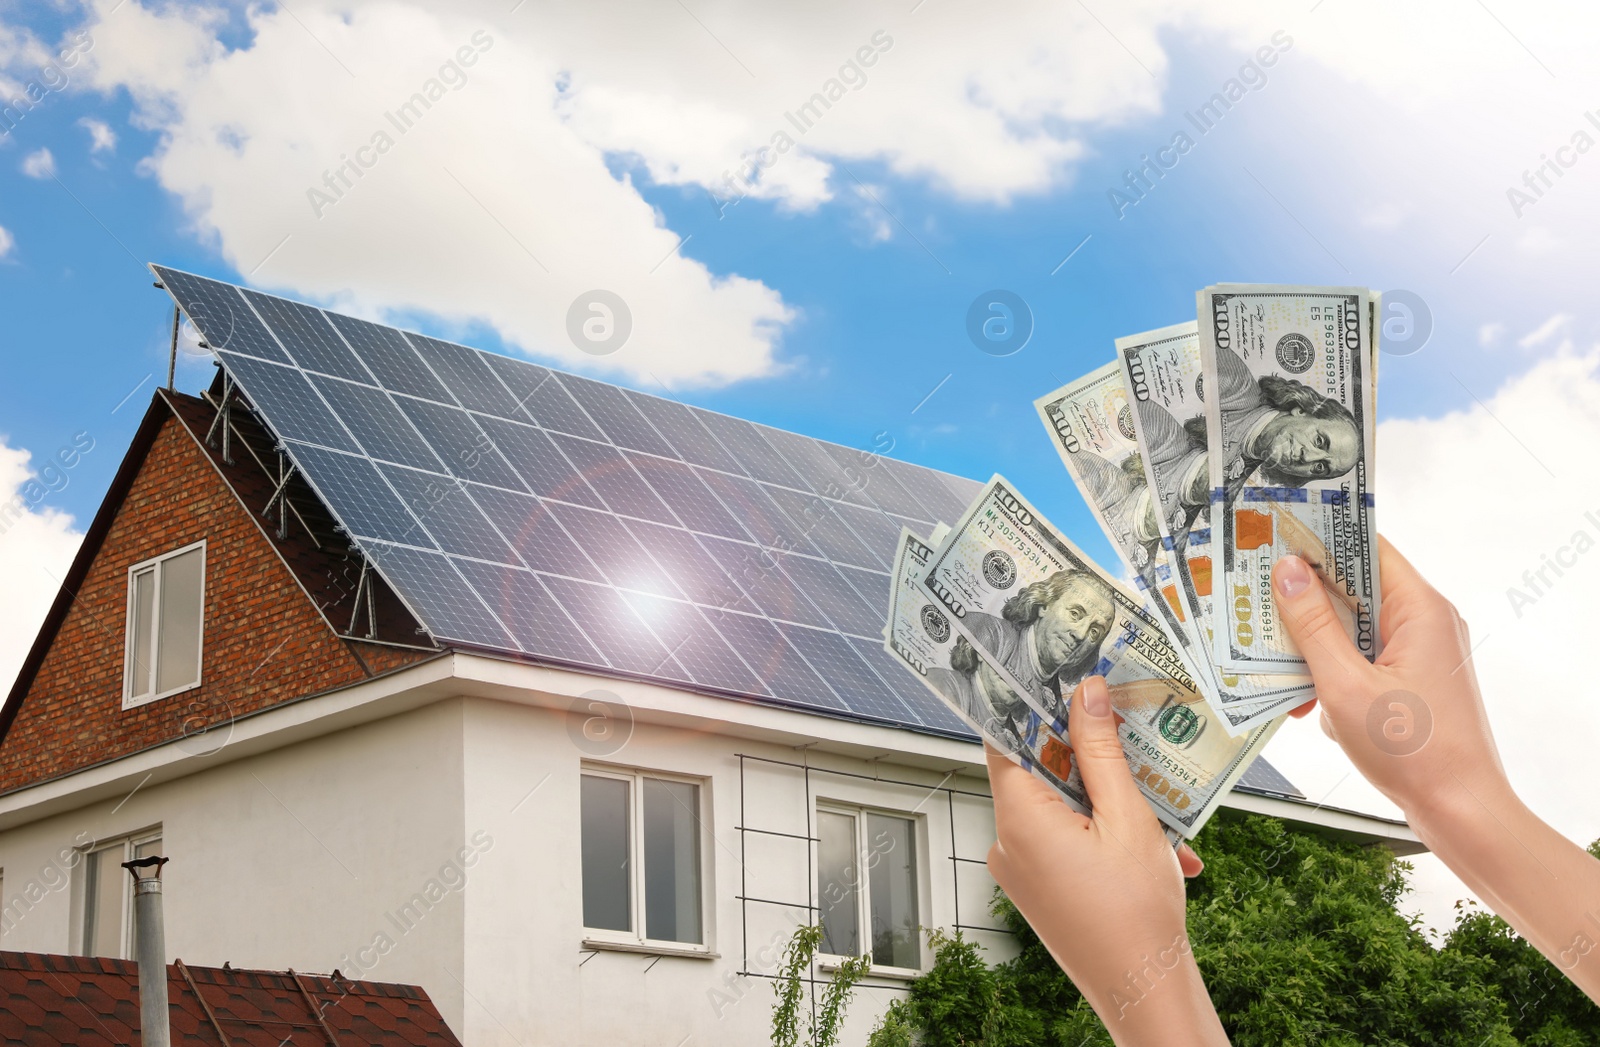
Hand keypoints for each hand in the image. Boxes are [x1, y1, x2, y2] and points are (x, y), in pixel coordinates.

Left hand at [985, 676, 1226, 1045]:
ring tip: (1162, 824)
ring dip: (1112, 807)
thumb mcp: (1128, 817)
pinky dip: (1107, 839)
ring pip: (1063, 809)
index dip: (1032, 708)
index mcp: (1019, 819)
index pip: (1006, 741)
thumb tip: (1085, 692)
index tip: (1059, 681)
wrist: (1144, 993)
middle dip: (1090, 760)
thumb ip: (1102, 750)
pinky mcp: (1038, 888)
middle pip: (1040, 773)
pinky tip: (1158, 853)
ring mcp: (1021, 869)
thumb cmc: (1136, 915)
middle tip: (1131, 745)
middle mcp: (1007, 842)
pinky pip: (1066, 842)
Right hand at [1274, 536, 1599, 1005]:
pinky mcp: (1411, 681)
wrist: (1462, 811)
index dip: (1320, 536)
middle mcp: (1425, 623)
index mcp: (1420, 610)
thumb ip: (1312, 625)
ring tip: (1272, 659)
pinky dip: (1330, 671)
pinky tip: (1303, 699)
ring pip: (1353, 626)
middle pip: (1355, 586)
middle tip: (1252, 592)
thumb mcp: (1345, 685)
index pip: (1367, 547)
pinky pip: (1361, 657)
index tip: (1274, 531)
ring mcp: (1420, 653)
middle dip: (1303, 595)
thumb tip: (1286, 571)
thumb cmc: (1415, 752)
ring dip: (1312, 642)